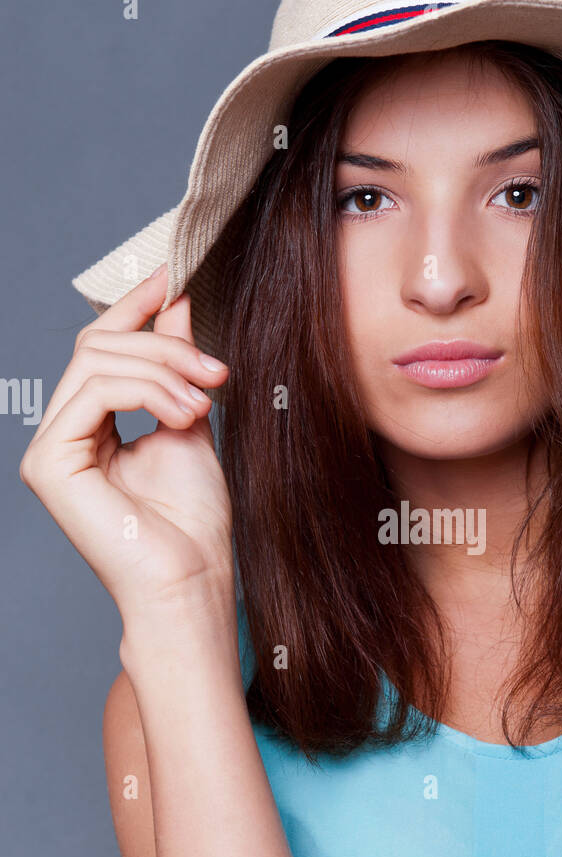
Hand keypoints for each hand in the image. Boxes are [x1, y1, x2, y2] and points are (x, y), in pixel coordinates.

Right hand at [19, 266, 232, 625]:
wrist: (192, 580)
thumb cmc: (194, 523)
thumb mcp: (190, 419)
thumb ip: (176, 365)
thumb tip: (175, 300)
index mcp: (91, 425)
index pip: (101, 347)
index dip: (134, 306)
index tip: (174, 276)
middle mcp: (63, 433)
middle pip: (101, 347)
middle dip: (165, 344)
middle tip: (216, 368)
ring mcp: (49, 449)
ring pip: (99, 362)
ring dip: (165, 369)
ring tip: (207, 398)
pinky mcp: (49, 464)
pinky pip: (95, 392)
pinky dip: (149, 392)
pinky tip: (186, 414)